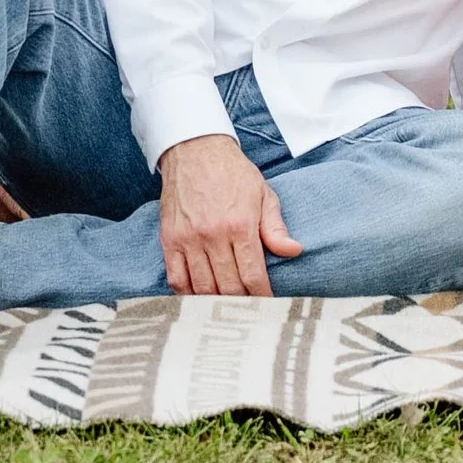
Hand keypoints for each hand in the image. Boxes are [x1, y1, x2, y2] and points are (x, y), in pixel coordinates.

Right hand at [157, 135, 302, 295]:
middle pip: (228, 287)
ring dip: (216, 303)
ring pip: (202, 288)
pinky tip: (199, 298)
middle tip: (250, 313)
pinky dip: (187, 294)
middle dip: (241, 304)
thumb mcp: (263, 194)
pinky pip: (176, 279)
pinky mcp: (169, 240)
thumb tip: (293, 251)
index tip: (268, 306)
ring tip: (227, 310)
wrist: (194, 150)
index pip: (253, 275)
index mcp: (240, 225)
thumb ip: (276, 227)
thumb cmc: (232, 173)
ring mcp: (188, 239)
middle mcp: (213, 235)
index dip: (262, 297)